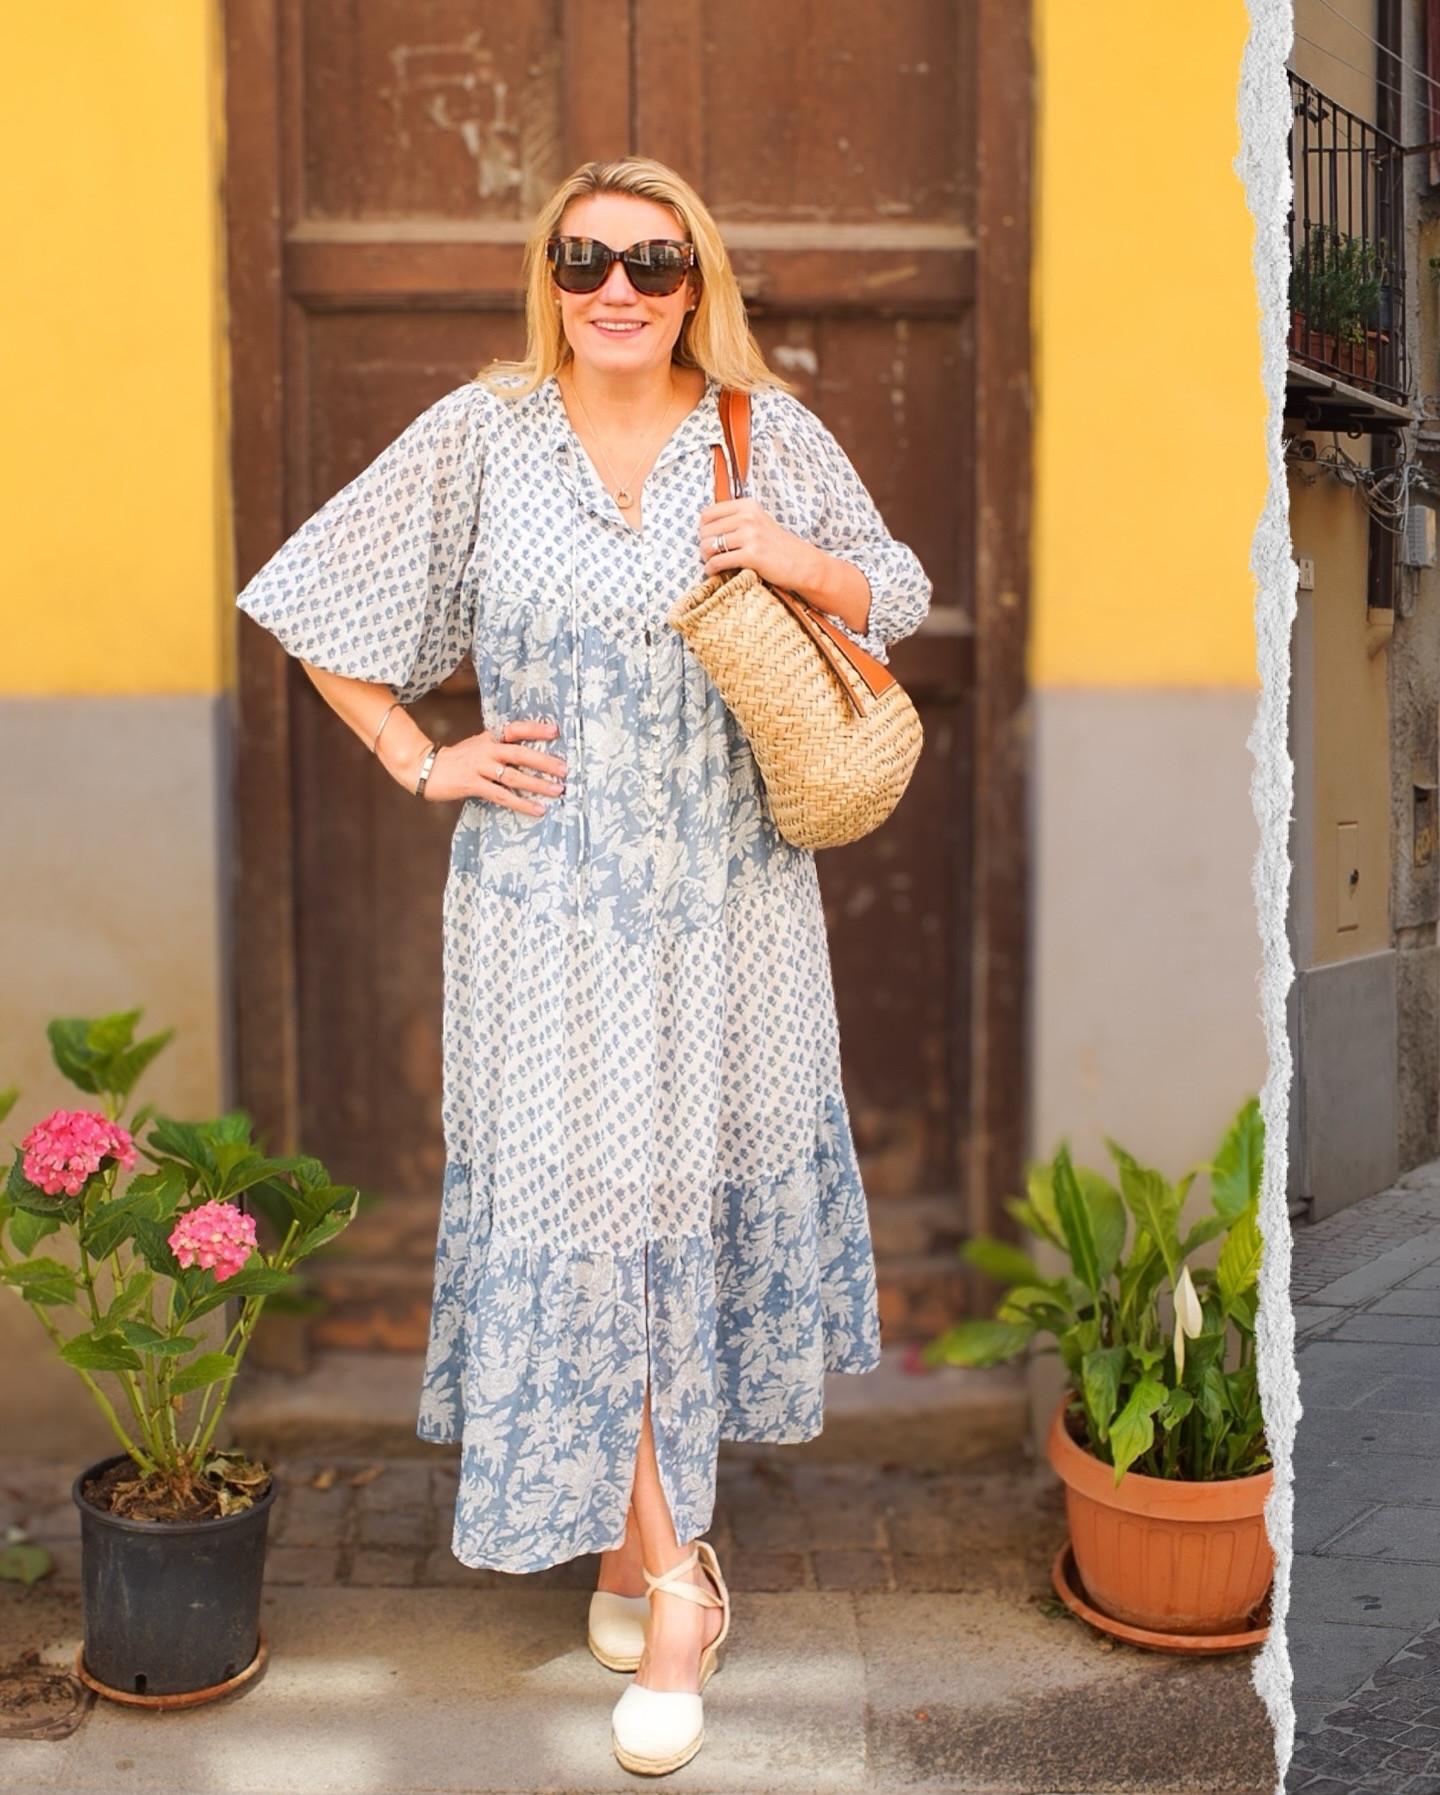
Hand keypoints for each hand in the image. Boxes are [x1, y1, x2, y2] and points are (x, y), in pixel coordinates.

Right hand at [407, 718, 565, 815]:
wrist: (426, 769)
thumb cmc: (458, 760)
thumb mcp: (478, 746)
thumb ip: (500, 747)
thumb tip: (530, 755)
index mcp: (489, 738)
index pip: (515, 729)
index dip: (535, 729)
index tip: (556, 731)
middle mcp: (486, 750)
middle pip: (520, 753)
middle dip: (545, 761)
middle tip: (565, 769)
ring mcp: (480, 767)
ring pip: (514, 776)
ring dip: (538, 784)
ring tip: (558, 790)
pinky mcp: (473, 785)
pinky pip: (503, 796)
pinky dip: (521, 803)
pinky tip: (537, 809)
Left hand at [697, 498, 872, 634]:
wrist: (801, 563)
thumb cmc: (776, 546)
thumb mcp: (758, 522)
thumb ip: (735, 520)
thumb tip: (704, 527)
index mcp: (748, 506)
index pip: (708, 513)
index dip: (704, 528)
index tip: (709, 539)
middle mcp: (748, 517)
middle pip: (706, 530)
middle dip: (704, 545)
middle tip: (710, 555)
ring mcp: (751, 535)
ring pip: (709, 545)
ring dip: (707, 557)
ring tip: (712, 563)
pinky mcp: (752, 555)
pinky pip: (719, 560)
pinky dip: (712, 568)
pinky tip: (715, 571)